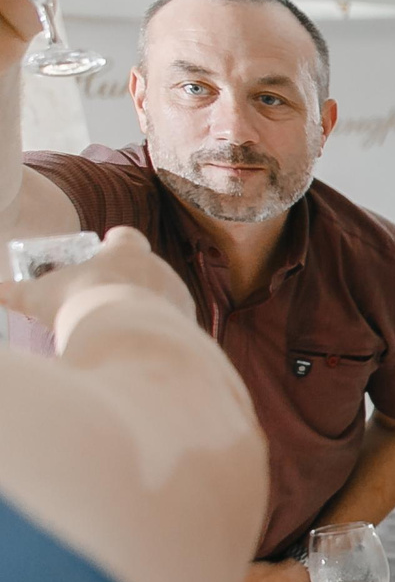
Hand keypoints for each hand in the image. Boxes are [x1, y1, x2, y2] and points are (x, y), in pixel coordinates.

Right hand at [0, 226, 192, 335]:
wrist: (128, 339)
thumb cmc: (80, 305)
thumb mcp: (40, 298)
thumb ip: (16, 294)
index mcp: (127, 252)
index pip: (127, 237)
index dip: (116, 242)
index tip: (106, 248)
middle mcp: (160, 269)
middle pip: (146, 270)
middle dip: (128, 282)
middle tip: (107, 299)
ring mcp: (179, 297)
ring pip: (163, 299)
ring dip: (146, 309)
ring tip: (123, 327)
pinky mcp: (191, 325)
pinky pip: (175, 326)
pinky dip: (159, 334)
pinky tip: (145, 345)